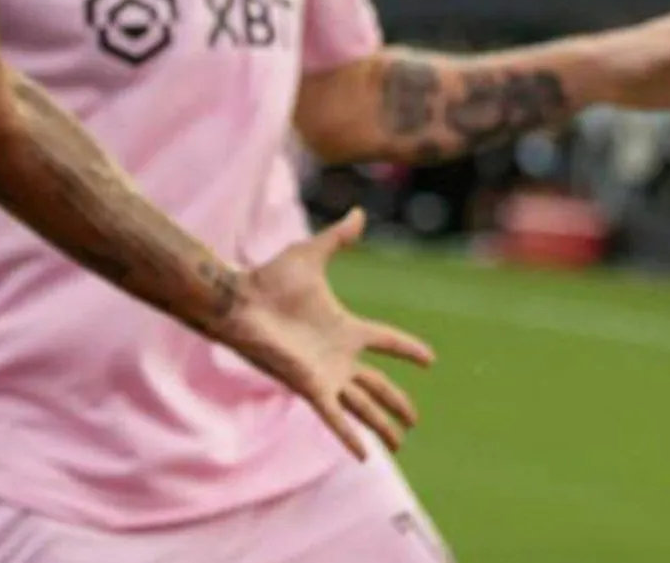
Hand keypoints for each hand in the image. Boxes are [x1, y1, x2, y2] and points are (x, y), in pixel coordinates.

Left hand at [214, 208, 435, 459]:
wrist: (238, 301)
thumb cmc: (269, 279)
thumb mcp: (311, 255)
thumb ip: (338, 238)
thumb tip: (358, 212)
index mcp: (344, 328)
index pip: (385, 341)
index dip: (408, 349)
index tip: (430, 360)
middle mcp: (338, 356)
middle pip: (378, 385)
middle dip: (397, 404)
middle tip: (415, 421)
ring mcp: (325, 374)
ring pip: (362, 405)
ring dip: (382, 425)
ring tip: (401, 444)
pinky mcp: (309, 386)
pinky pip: (335, 416)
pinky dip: (349, 436)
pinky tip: (365, 456)